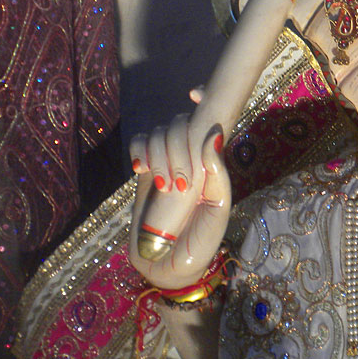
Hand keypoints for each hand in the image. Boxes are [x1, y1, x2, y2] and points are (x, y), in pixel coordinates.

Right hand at [128, 110, 230, 289]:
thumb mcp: (218, 209)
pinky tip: (143, 170)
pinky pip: (139, 146)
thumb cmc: (201, 240)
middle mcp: (191, 156)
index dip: (206, 99)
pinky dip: (140, 151)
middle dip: (180, 147)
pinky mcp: (144, 173)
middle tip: (184, 184)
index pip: (211, 121)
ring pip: (159, 133)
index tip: (196, 93)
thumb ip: (217, 174)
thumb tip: (213, 135)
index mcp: (214, 162)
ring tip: (167, 187)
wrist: (169, 265)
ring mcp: (167, 162)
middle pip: (181, 124)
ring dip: (161, 154)